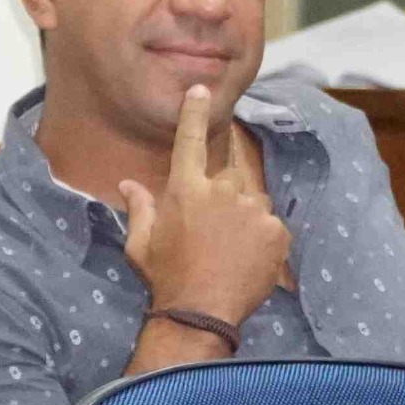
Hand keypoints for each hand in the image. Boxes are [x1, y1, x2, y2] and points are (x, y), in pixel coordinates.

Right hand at [118, 86, 290, 323]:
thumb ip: (140, 208)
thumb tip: (127, 184)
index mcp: (186, 189)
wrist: (200, 314)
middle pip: (230, 175)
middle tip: (215, 230)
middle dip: (225, 195)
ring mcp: (253, 210)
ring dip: (246, 217)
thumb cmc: (165, 278)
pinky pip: (272, 225)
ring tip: (232, 250)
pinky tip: (249, 260)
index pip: (190, 138)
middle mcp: (222, 190)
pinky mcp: (277, 231)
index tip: (203, 90)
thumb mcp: (141, 244)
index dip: (196, 111)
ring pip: (254, 201)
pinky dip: (264, 239)